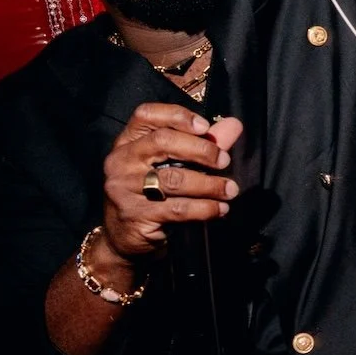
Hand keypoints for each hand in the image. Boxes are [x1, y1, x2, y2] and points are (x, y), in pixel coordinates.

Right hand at [100, 105, 244, 261]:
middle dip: (201, 150)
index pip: (146, 115)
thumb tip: (234, 125)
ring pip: (174, 179)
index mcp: (127, 142)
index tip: (206, 127)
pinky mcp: (135, 215)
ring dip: (210, 184)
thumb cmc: (151, 195)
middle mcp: (121, 161)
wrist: (124, 239)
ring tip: (230, 189)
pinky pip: (177, 209)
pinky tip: (220, 209)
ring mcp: (124, 188)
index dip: (178, 116)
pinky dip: (205, 208)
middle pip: (163, 141)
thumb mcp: (172, 166)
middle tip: (225, 161)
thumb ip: (202, 144)